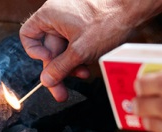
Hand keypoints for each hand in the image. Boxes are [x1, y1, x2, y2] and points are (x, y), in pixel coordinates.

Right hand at [20, 0, 161, 100]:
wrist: (135, 5)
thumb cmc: (108, 20)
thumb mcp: (80, 51)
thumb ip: (60, 68)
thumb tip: (46, 81)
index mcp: (49, 15)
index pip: (27, 35)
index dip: (35, 52)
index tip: (49, 62)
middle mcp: (57, 14)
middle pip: (49, 47)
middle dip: (58, 69)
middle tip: (62, 93)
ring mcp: (71, 18)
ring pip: (63, 48)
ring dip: (71, 65)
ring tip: (85, 74)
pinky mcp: (84, 23)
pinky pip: (75, 42)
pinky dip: (80, 55)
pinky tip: (90, 64)